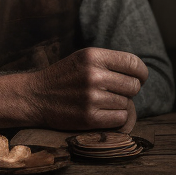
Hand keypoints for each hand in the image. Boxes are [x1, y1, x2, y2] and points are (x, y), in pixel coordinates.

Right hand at [17, 48, 147, 129]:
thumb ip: (109, 62)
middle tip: (114, 92)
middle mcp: (93, 75)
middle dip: (129, 91)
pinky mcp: (88, 117)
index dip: (141, 73)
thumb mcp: (83, 59)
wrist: (34, 97)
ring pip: (127, 103)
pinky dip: (116, 118)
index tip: (139, 79)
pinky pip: (119, 118)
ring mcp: (91, 97)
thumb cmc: (64, 77)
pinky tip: (102, 113)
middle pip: (133, 86)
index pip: (134, 64)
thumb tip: (141, 75)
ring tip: (102, 102)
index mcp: (93, 56)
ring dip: (119, 105)